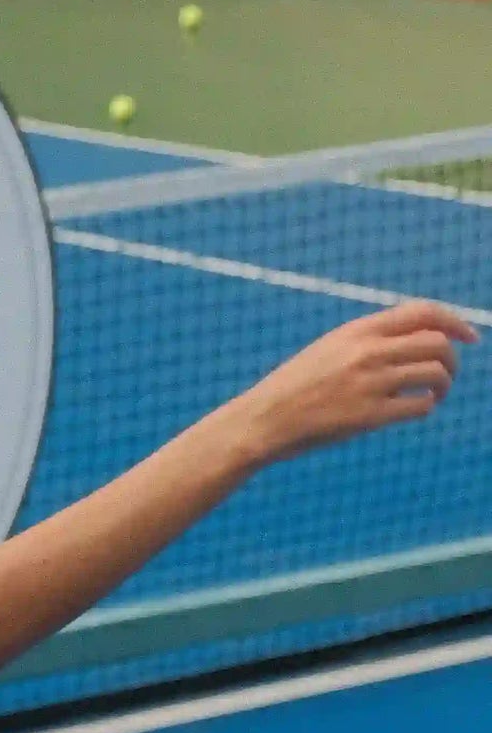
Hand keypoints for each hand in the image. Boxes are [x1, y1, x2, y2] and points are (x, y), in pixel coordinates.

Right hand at [239, 298, 476, 462]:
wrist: (263, 420)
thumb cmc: (295, 387)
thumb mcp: (330, 348)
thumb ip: (368, 340)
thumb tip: (413, 340)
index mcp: (358, 330)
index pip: (423, 313)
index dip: (455, 321)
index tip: (469, 336)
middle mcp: (367, 352)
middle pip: (437, 343)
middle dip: (452, 359)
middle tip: (447, 374)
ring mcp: (369, 384)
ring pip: (435, 374)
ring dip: (444, 384)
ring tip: (435, 394)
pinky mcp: (368, 416)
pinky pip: (420, 406)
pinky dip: (427, 406)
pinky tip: (416, 409)